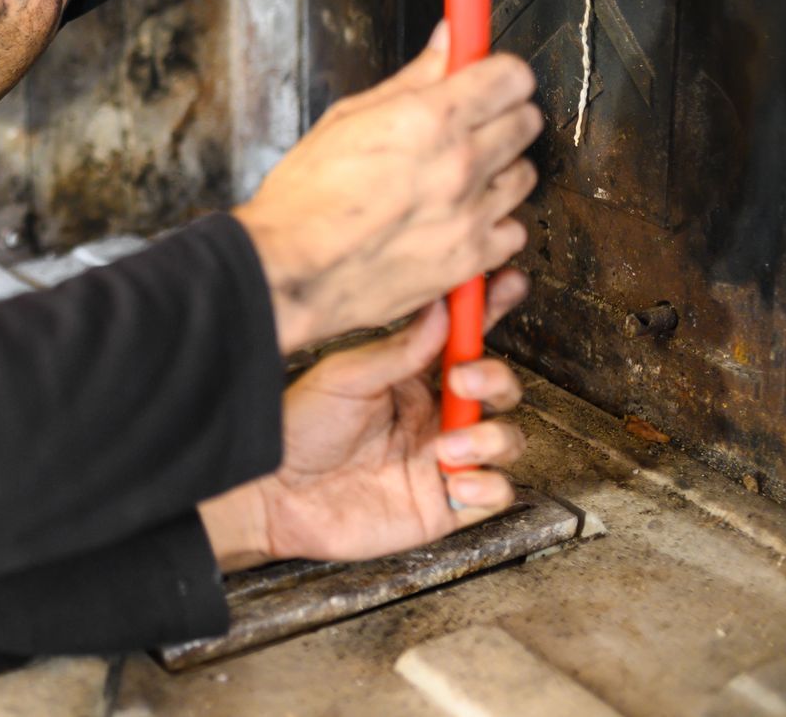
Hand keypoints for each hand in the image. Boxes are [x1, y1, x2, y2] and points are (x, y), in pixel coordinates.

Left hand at [197, 271, 529, 570]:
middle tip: (462, 379)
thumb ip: (398, 350)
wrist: (276, 494)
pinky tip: (457, 480)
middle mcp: (434, 415)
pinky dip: (488, 486)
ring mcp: (442, 459)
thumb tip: (441, 308)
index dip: (491, 310)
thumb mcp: (345, 378)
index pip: (464, 340)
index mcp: (412, 377)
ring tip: (448, 445)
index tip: (509, 282)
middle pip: (498, 388)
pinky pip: (494, 494)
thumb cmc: (300, 430)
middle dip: (494, 378)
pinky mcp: (444, 505)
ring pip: (506, 439)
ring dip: (491, 436)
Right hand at [233, 23, 541, 353]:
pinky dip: (493, 224)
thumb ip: (410, 80)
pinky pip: (513, 231)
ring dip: (499, 171)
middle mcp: (459, 164)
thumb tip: (445, 43)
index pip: (510, 77)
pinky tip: (462, 219)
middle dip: (501, 116)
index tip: (488, 79)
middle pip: (526, 122)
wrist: (290, 270)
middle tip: (471, 124)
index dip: (498, 74)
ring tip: (459, 177)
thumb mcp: (346, 118)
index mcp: (429, 119)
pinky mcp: (470, 259)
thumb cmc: (304, 199)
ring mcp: (470, 214)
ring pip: (524, 175)